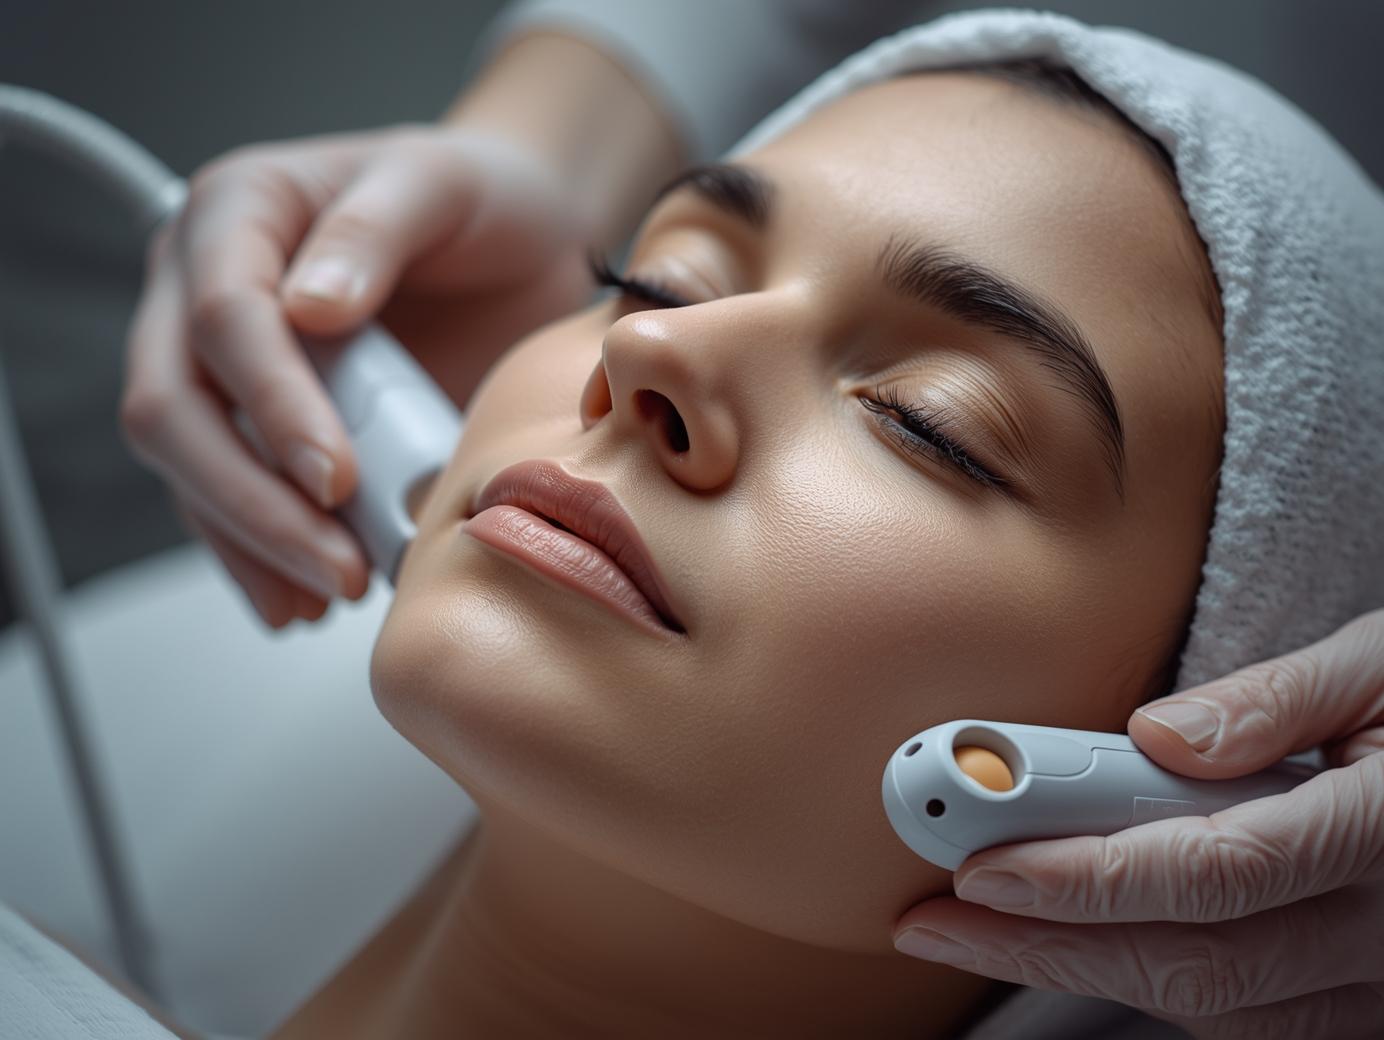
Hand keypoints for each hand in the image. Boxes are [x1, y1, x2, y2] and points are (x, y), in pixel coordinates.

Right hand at [121, 125, 594, 625]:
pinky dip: (260, 556)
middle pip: (176, 408)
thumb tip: (309, 307)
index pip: (225, 319)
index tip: (338, 478)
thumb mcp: (446, 184)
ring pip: (190, 467)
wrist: (518, 244)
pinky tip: (301, 599)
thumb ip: (377, 229)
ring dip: (255, 543)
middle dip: (253, 501)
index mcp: (238, 212)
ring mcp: (221, 364)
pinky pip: (226, 498)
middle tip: (339, 566)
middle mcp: (203, 287)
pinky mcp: (255, 424)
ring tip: (334, 591)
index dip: (273, 408)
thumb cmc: (481, 202)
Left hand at [892, 609, 1383, 1038]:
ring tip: (972, 930)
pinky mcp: (1355, 1002)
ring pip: (1209, 1001)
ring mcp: (1377, 983)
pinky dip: (1143, 979)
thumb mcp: (1380, 665)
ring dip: (1077, 966)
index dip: (1088, 876)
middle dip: (1045, 941)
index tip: (979, 867)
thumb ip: (1279, 699)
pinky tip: (1068, 942)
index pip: (1217, 870)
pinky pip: (1240, 1014)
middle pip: (1196, 957)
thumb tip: (1158, 736)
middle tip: (932, 920)